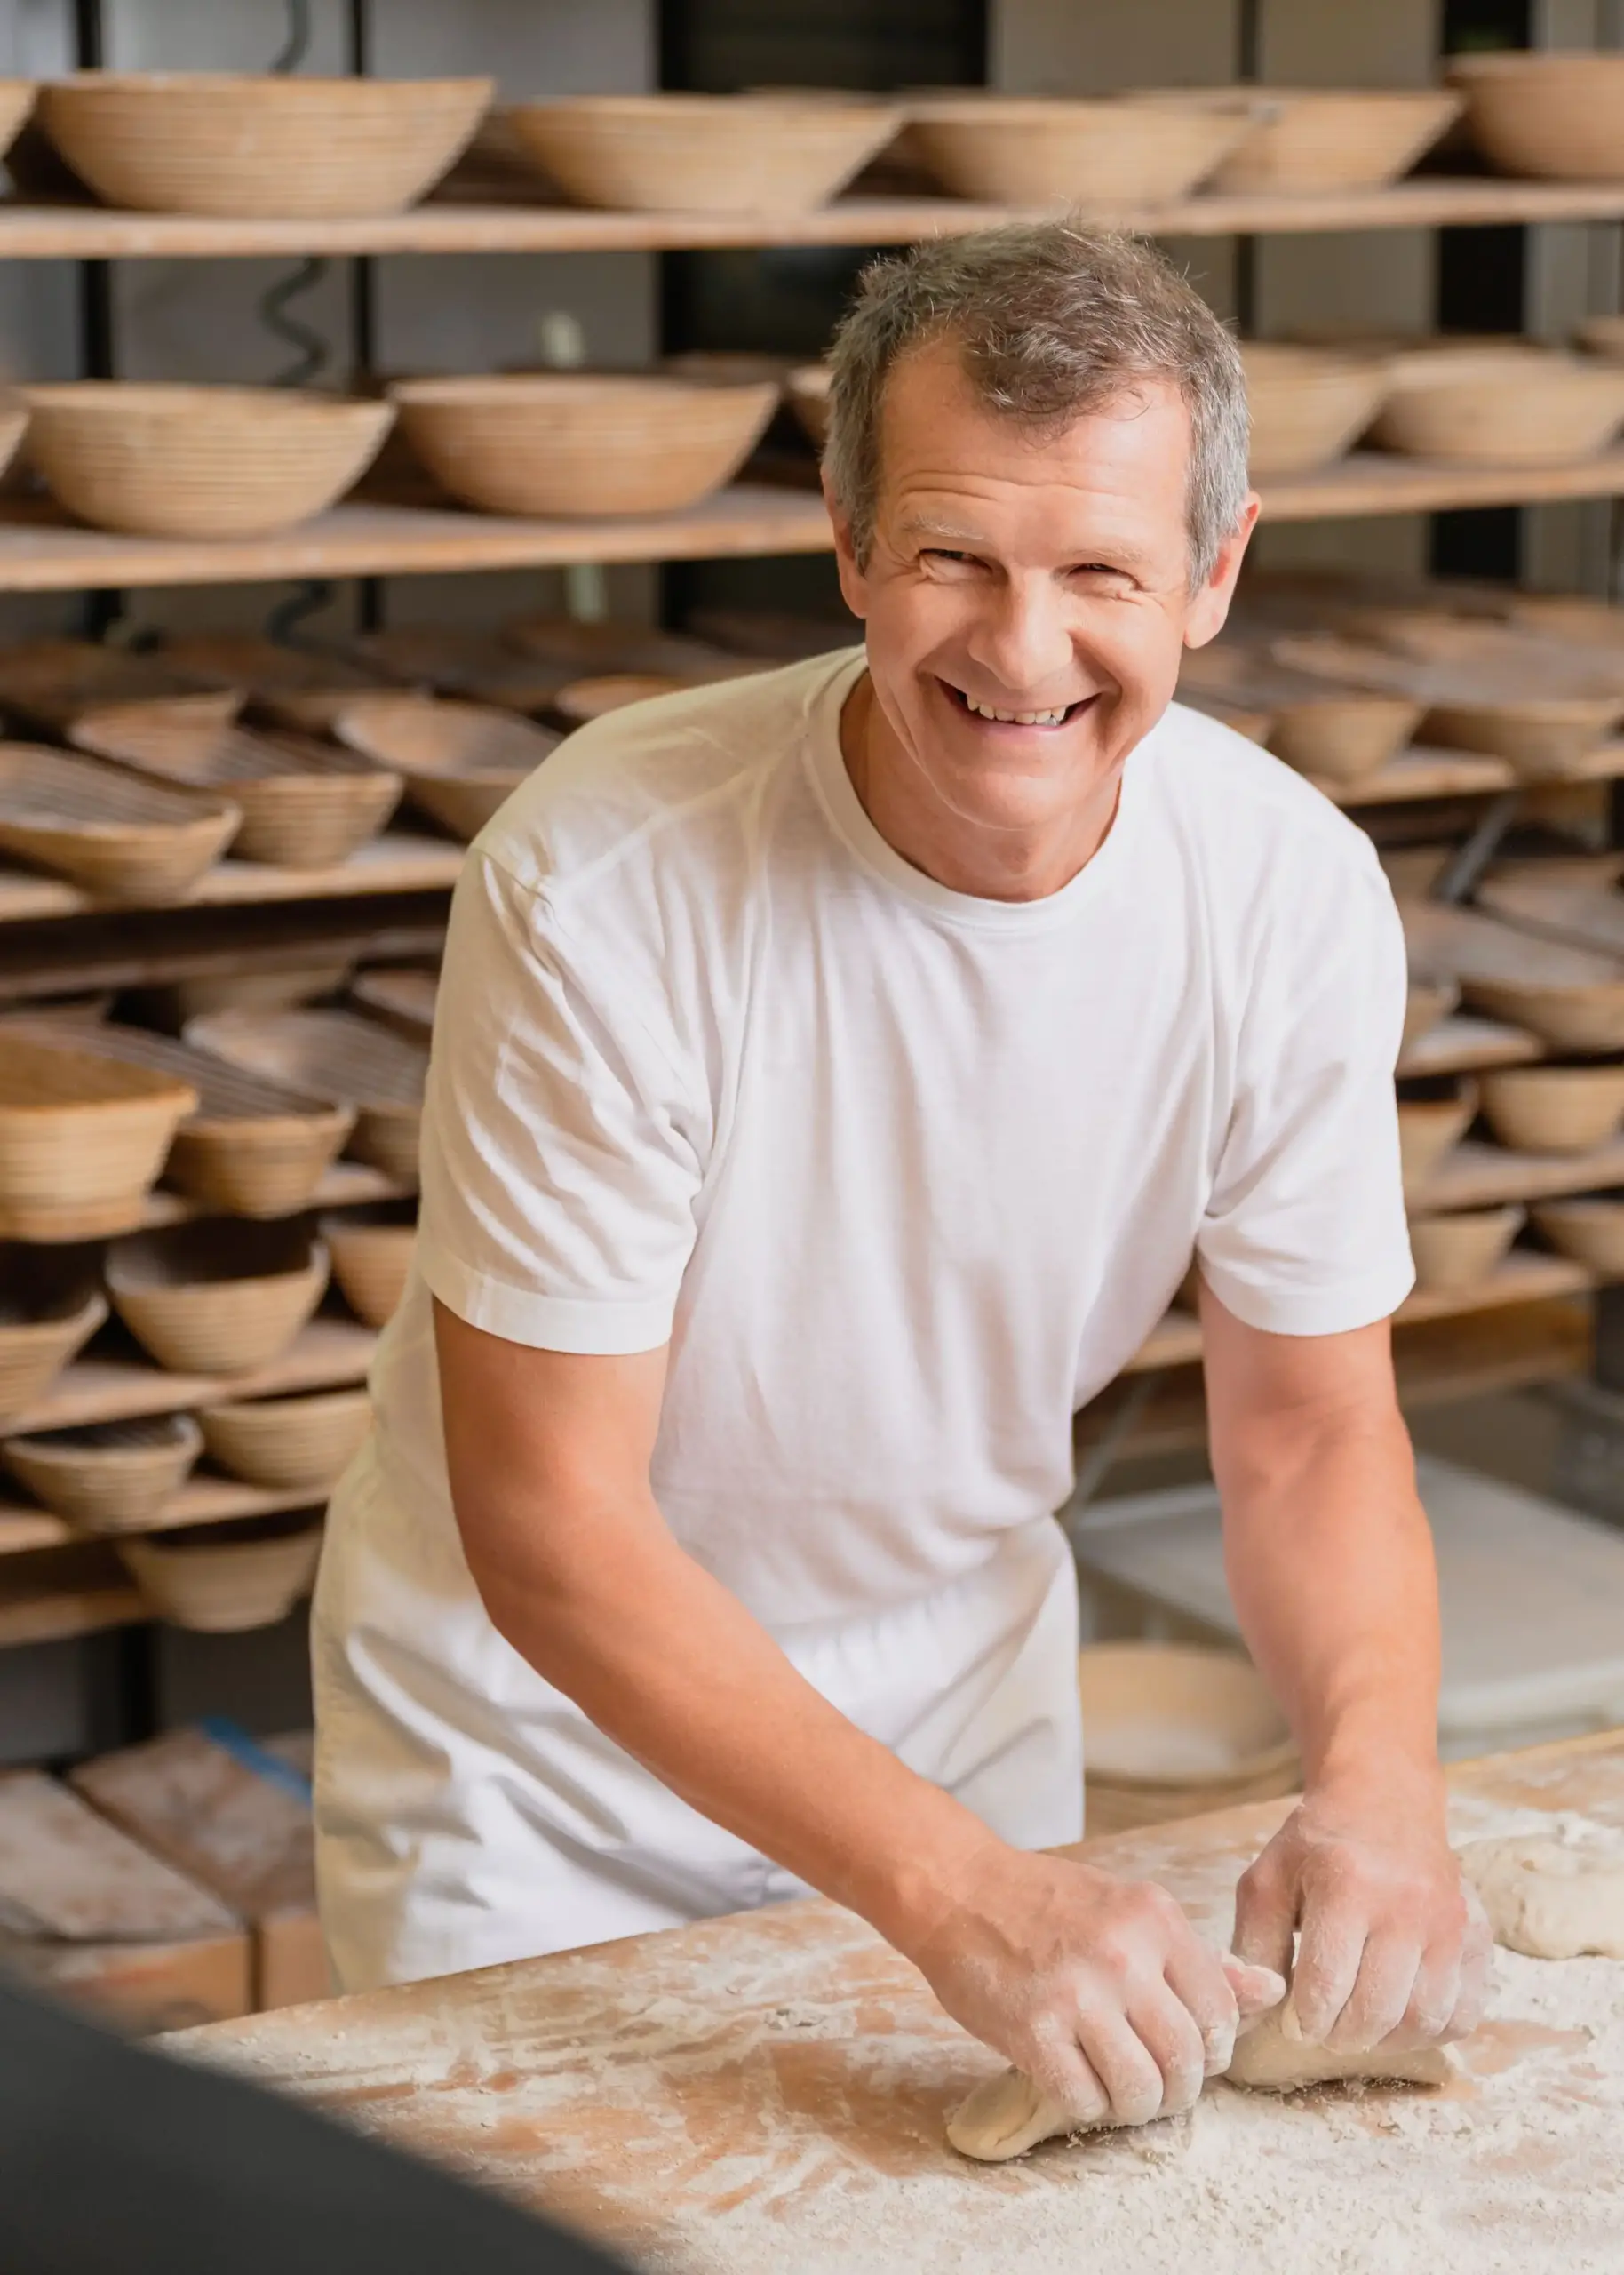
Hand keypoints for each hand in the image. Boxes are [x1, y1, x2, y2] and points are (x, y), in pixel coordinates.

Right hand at [906, 1839, 1284, 2128]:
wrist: (959, 1890)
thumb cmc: (1048, 1903)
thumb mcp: (1130, 1910)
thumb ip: (1198, 1959)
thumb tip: (1272, 1992)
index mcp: (1154, 1918)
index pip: (1220, 2012)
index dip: (1213, 2050)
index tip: (1191, 2054)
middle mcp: (1122, 1955)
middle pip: (1185, 2059)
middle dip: (1179, 2089)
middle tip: (1158, 2087)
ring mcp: (1076, 1995)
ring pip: (1140, 2090)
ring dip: (1136, 2107)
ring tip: (1120, 2092)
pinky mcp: (1032, 2031)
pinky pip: (1085, 2100)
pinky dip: (1088, 2106)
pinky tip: (1076, 2080)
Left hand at [1231, 1764, 1491, 2054]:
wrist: (1384, 1801)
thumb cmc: (1317, 1847)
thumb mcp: (1268, 1880)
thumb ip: (1254, 1945)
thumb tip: (1257, 2009)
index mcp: (1347, 1885)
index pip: (1327, 1985)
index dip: (1304, 2021)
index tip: (1294, 2024)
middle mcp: (1407, 1905)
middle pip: (1376, 2010)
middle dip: (1341, 2035)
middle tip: (1324, 2030)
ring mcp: (1451, 1923)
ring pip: (1423, 2020)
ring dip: (1385, 2041)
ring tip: (1358, 2027)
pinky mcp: (1479, 1937)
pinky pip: (1463, 2014)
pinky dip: (1431, 2033)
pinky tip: (1399, 2018)